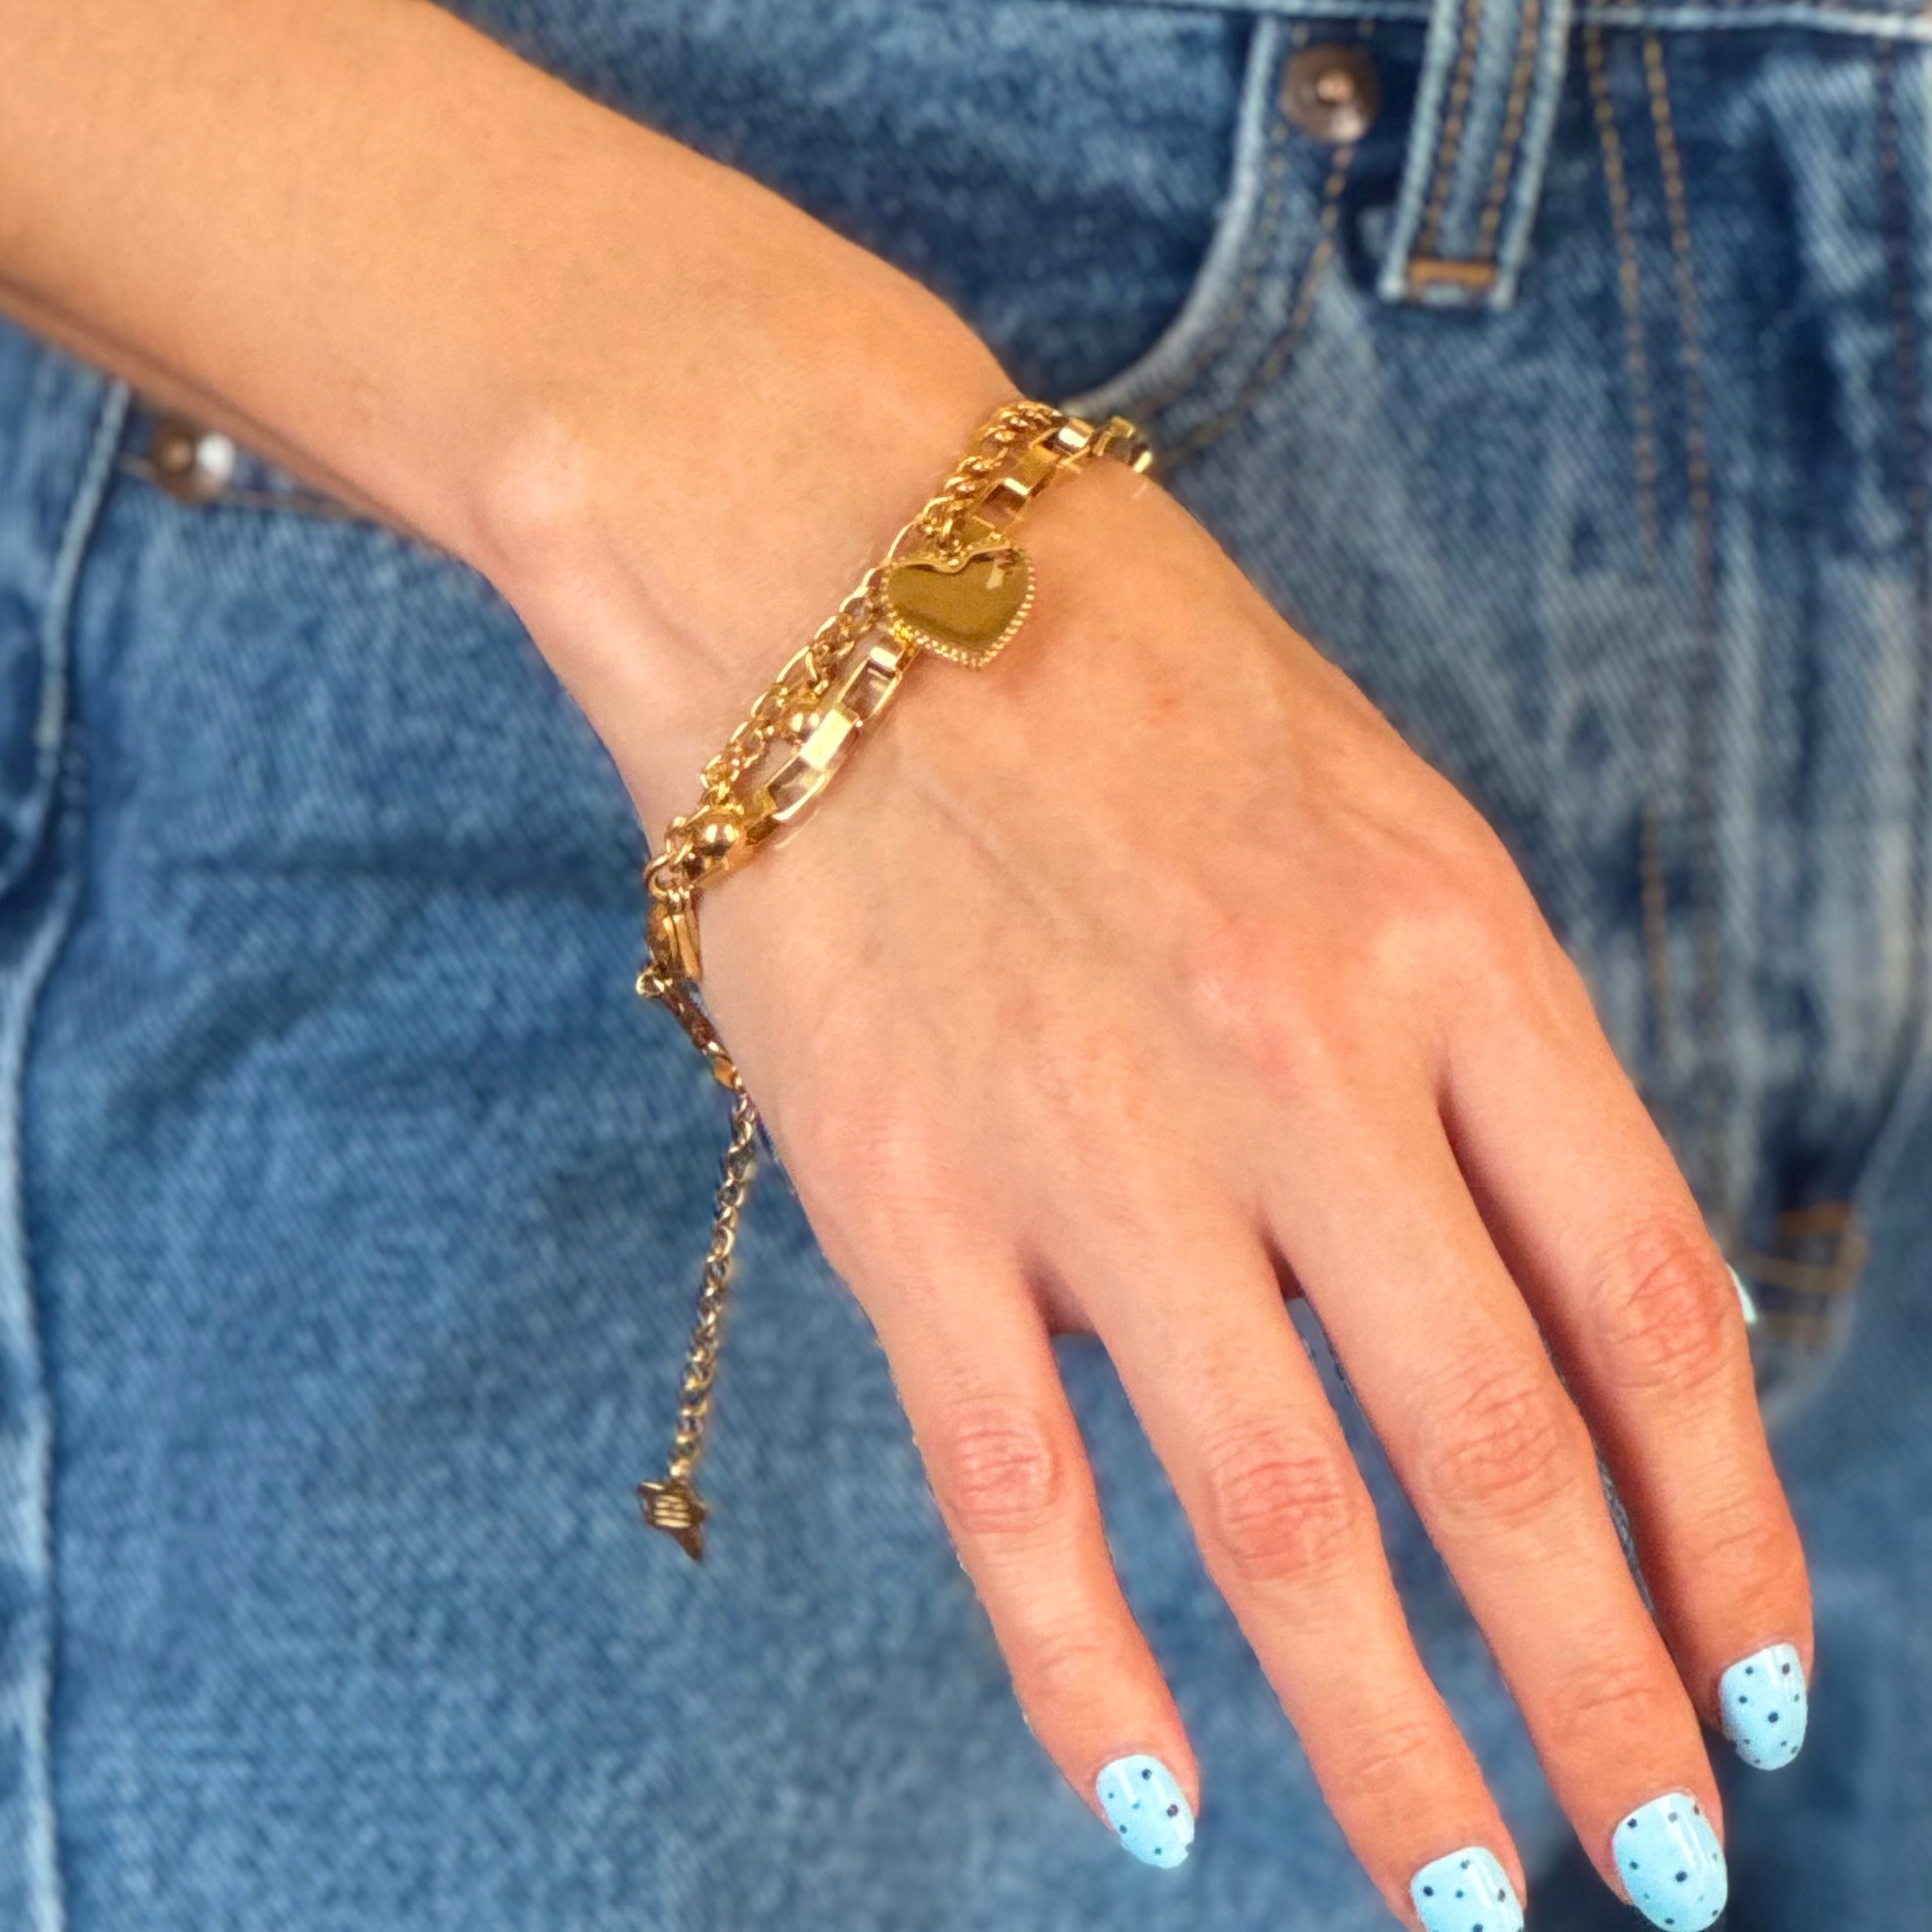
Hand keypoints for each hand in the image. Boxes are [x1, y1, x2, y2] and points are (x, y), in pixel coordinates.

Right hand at [550, 447, 1808, 1920]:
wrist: (827, 561)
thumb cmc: (1115, 668)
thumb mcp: (1379, 812)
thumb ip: (1491, 1052)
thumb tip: (1598, 1302)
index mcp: (1448, 950)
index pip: (1644, 1304)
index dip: (1728, 1529)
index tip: (1762, 1685)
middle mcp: (1298, 1068)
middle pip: (1492, 1453)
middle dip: (1599, 1698)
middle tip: (1660, 1867)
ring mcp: (1093, 1146)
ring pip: (1278, 1516)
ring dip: (1384, 1741)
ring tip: (1457, 1896)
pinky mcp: (905, 1194)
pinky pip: (1016, 1487)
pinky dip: (1087, 1668)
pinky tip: (1153, 1799)